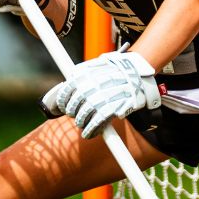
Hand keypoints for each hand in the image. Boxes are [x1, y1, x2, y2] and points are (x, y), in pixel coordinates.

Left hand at [41, 51, 160, 138]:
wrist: (136, 74)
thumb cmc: (113, 70)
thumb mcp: (95, 65)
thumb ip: (80, 73)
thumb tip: (64, 85)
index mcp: (84, 74)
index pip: (65, 90)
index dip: (62, 102)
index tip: (63, 107)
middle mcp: (90, 85)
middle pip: (73, 105)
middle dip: (71, 112)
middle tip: (75, 115)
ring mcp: (100, 97)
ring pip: (82, 115)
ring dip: (80, 122)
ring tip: (81, 124)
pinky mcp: (111, 108)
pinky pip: (95, 122)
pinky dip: (90, 130)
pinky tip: (87, 133)